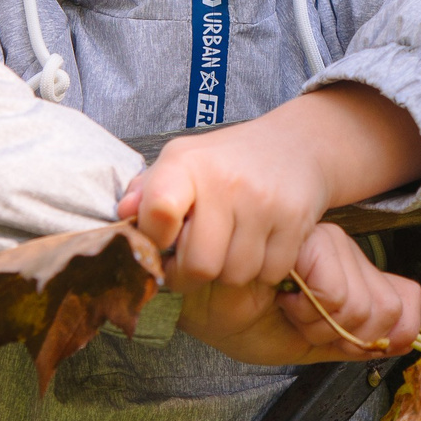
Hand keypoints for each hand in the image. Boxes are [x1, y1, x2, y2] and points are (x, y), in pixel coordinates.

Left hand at [122, 83, 420, 289]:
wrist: (296, 145)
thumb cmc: (227, 160)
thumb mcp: (182, 160)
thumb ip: (147, 188)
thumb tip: (124, 213)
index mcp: (186, 164)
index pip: (158, 210)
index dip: (154, 240)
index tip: (162, 241)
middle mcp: (226, 182)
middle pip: (199, 265)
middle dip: (191, 273)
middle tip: (194, 260)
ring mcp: (263, 203)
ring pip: (235, 275)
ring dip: (229, 272)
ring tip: (230, 246)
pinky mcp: (295, 220)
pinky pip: (269, 273)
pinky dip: (262, 270)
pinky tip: (259, 245)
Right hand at [174, 224, 420, 364]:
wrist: (200, 308)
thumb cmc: (244, 317)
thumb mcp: (314, 339)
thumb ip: (359, 337)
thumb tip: (407, 337)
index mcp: (349, 271)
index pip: (402, 305)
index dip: (363, 338)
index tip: (318, 331)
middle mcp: (342, 250)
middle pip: (386, 309)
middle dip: (339, 335)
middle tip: (296, 318)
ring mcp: (326, 241)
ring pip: (360, 304)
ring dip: (317, 323)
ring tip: (282, 304)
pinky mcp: (304, 238)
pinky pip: (335, 291)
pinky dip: (307, 310)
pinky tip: (277, 295)